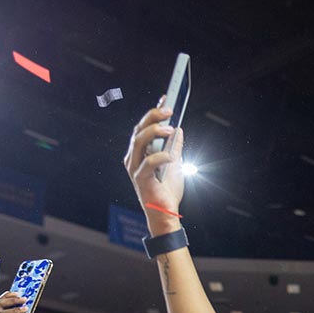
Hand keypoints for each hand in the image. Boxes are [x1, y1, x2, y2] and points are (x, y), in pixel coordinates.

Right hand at [122, 99, 184, 234]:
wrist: (167, 214)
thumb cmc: (167, 190)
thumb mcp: (175, 164)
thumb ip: (175, 147)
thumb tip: (179, 129)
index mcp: (140, 152)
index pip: (144, 126)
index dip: (153, 111)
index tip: (166, 98)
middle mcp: (134, 157)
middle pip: (139, 129)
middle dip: (153, 116)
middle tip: (169, 110)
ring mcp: (135, 167)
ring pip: (139, 141)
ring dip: (154, 131)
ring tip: (170, 128)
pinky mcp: (140, 179)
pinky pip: (148, 162)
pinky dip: (161, 156)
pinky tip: (172, 156)